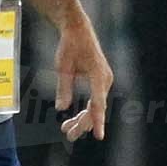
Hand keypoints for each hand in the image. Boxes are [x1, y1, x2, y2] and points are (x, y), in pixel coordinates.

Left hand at [53, 17, 111, 140]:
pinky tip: (73, 120)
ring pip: (95, 107)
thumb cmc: (70, 45)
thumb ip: (64, 88)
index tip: (99, 136)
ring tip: (66, 130)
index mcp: (99, 75)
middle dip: (82, 124)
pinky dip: (84, 110)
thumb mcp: (63, 66)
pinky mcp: (100, 81)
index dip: (97, 121)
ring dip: (82, 119)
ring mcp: (104, 81)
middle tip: (68, 136)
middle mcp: (105, 80)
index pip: (98, 103)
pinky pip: (94, 100)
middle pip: (96, 109)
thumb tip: (61, 109)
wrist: (78, 29)